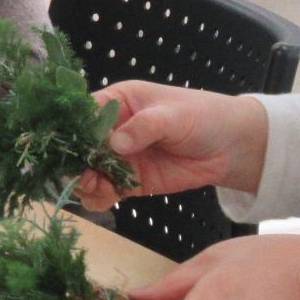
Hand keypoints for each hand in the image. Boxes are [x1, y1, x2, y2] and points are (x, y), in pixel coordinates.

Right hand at [74, 83, 268, 210]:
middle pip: (81, 146)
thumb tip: (115, 143)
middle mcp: (113, 129)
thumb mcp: (173, 115)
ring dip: (85, 181)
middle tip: (82, 173)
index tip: (67, 145)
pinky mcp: (131, 181)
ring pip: (88, 171)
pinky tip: (105, 198)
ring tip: (95, 186)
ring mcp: (120, 157)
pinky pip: (106, 191)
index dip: (73, 128)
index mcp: (118, 102)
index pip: (84, 112)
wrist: (231, 147)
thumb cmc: (203, 116)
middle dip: (75, 161)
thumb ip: (144, 127)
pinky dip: (99, 197)